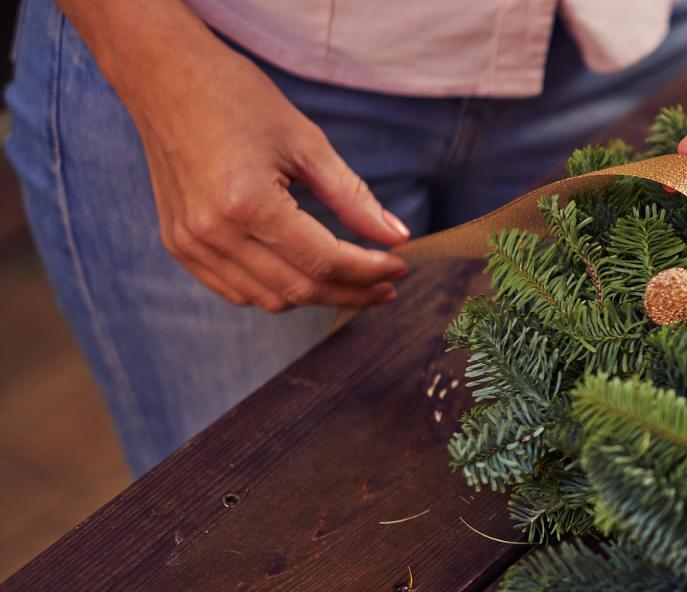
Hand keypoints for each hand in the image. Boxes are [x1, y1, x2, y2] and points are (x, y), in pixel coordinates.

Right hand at [74, 0, 410, 310]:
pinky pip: (234, 289)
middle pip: (298, 289)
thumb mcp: (307, 143)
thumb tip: (396, 237)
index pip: (323, 261)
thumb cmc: (237, 98)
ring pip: (268, 299)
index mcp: (247, 203)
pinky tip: (305, 276)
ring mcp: (190, 243)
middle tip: (387, 286)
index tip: (401, 267)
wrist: (164, 76)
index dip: (369, 271)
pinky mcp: (178, 244)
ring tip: (354, 283)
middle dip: (351, 292)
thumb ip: (353, 197)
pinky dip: (274, 291)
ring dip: (315, 297)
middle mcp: (213, 232)